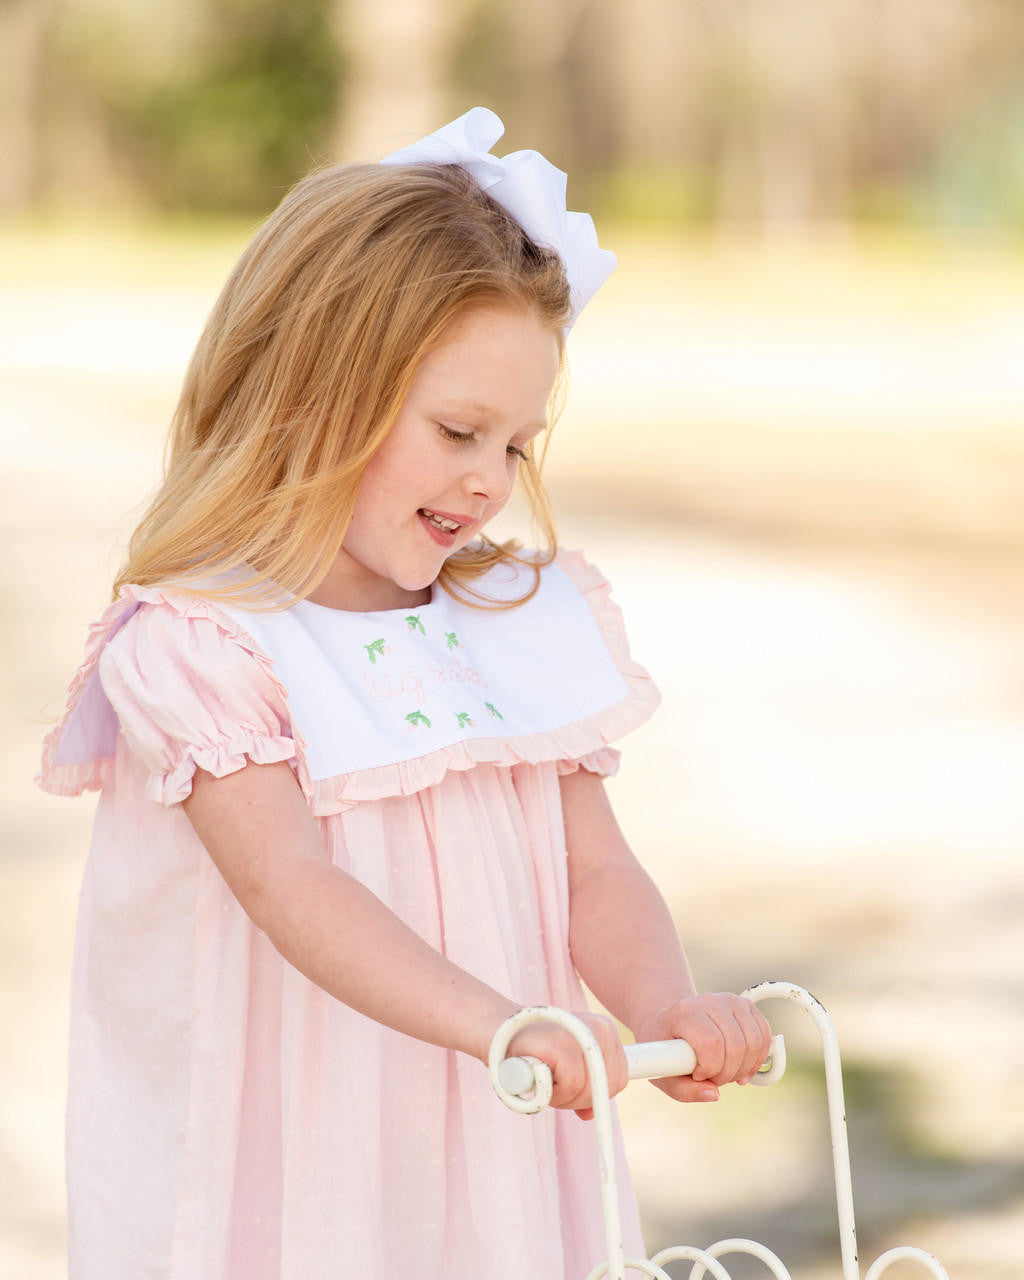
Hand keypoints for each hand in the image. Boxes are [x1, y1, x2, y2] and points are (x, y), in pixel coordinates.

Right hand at [505, 1011, 627, 1120]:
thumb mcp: (567, 1069)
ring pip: (588, 1091)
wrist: (497, 1033)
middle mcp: (600, 1028)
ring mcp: (582, 1033)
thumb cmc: (534, 1054)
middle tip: (552, 1084)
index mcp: (606, 1031)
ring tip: (542, 1076)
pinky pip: (571, 1086)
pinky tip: (536, 1075)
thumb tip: (591, 1114)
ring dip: (562, 1097)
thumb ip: (585, 1087)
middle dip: (578, 1099)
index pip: (619, 1079)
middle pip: (606, 1088)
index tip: (570, 1086)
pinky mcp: (561, 1044)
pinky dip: (550, 1092)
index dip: (595, 1094)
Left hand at [632, 993, 771, 1102]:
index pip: (711, 1043)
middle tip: (712, 1078)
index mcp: (685, 1013)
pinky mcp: (745, 1005)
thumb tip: (714, 1094)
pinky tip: (742, 1066)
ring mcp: (730, 1001)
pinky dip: (757, 1058)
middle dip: (727, 1074)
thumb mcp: (663, 1073)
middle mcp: (709, 1001)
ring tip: (725, 1071)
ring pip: (754, 1043)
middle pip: (736, 1046)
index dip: (710, 1069)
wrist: (670, 1021)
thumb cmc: (666, 1048)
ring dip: (743, 1068)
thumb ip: (684, 1091)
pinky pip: (764, 1036)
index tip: (697, 1075)